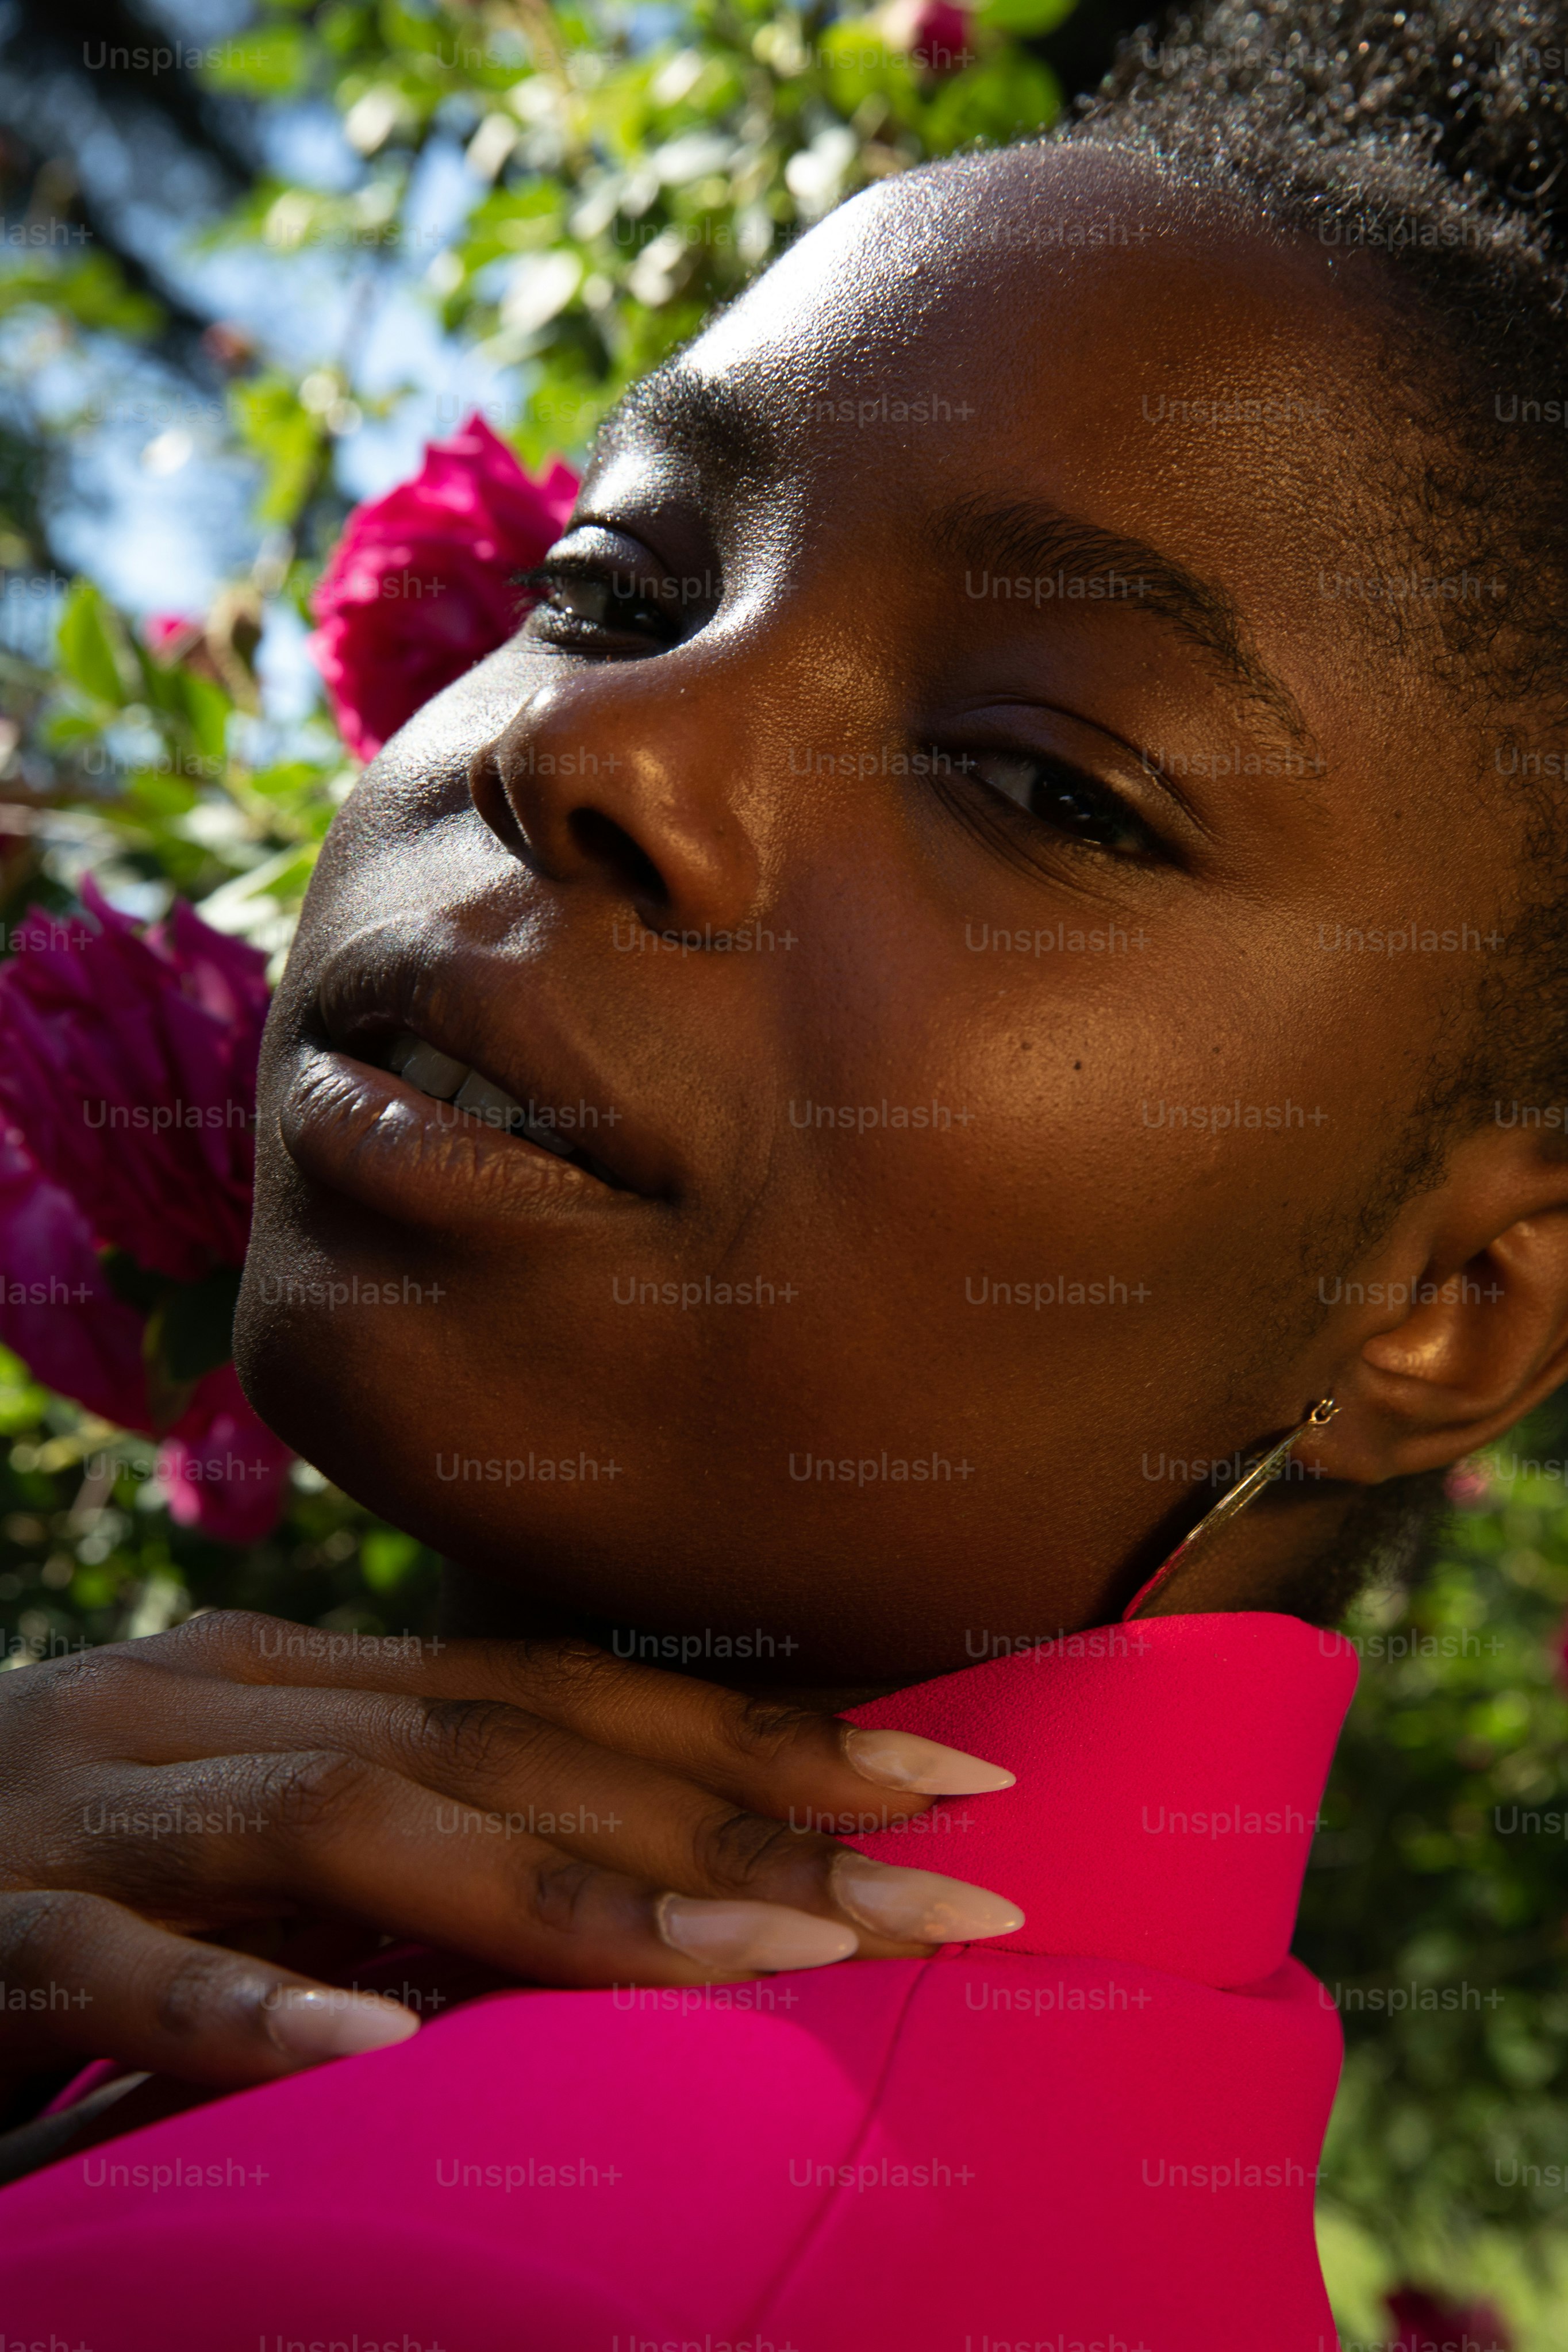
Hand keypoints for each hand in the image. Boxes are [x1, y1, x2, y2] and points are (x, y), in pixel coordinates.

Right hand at [0, 1612, 1019, 2091]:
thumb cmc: (64, 1854)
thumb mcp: (258, 1827)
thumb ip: (421, 1836)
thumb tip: (634, 1883)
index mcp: (300, 1676)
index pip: (568, 1685)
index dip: (761, 1723)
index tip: (956, 1774)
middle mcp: (220, 1706)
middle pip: (510, 1742)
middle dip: (739, 1810)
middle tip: (942, 1892)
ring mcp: (100, 1811)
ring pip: (354, 1823)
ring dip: (566, 1894)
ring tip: (761, 1956)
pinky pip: (121, 1965)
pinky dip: (245, 2000)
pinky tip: (368, 2047)